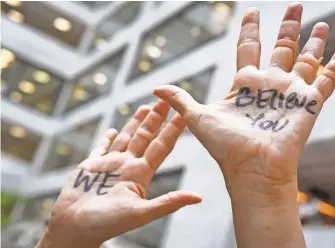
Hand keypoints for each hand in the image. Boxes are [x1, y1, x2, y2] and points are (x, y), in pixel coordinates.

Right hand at [36, 101, 200, 247]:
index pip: (161, 146)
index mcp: (140, 174)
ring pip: (126, 138)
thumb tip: (198, 198)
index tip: (184, 115)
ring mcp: (109, 165)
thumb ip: (168, 202)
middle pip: (145, 137)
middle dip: (155, 119)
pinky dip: (106, 139)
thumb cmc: (107, 224)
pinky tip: (111, 130)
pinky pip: (101, 148)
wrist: (75, 229)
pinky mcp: (90, 167)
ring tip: (145, 107)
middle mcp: (127, 166)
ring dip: (135, 123)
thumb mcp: (141, 213)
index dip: (172, 130)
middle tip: (166, 101)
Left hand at [154, 4, 334, 206]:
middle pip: (280, 47)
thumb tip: (154, 88)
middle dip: (287, 26)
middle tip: (294, 4)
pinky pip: (327, 79)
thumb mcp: (198, 117)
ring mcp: (290, 92)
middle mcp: (269, 84)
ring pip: (306, 59)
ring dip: (314, 42)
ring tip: (322, 23)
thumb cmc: (225, 146)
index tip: (251, 11)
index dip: (250, 29)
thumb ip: (180, 100)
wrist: (250, 169)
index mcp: (245, 83)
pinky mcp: (309, 103)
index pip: (249, 47)